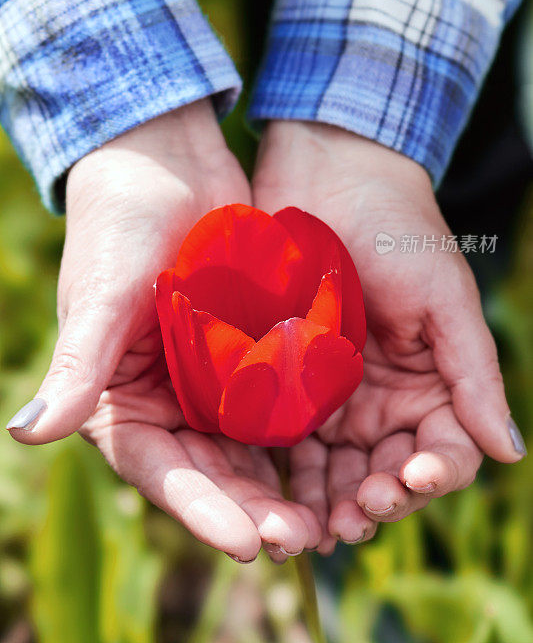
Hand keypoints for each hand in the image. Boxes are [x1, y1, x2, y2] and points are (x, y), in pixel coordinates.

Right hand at [7, 102, 320, 560]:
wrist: (168, 161)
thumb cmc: (121, 221)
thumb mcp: (103, 293)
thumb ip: (77, 365)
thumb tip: (26, 435)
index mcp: (117, 399)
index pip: (159, 470)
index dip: (201, 510)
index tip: (247, 544)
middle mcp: (163, 401)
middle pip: (209, 471)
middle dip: (251, 508)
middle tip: (299, 538)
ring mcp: (208, 380)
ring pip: (247, 449)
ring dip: (280, 484)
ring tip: (325, 517)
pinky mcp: (244, 354)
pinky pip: (273, 404)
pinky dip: (299, 433)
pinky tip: (336, 458)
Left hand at [253, 120, 525, 553]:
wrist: (326, 172)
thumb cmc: (397, 226)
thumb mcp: (444, 295)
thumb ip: (473, 372)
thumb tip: (509, 453)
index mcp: (433, 380)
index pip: (444, 450)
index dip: (431, 474)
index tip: (408, 479)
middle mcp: (386, 395)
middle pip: (386, 471)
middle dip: (373, 501)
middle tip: (350, 518)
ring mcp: (334, 391)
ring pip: (337, 468)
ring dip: (327, 502)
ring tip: (308, 526)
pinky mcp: (286, 378)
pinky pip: (290, 439)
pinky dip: (287, 472)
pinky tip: (274, 492)